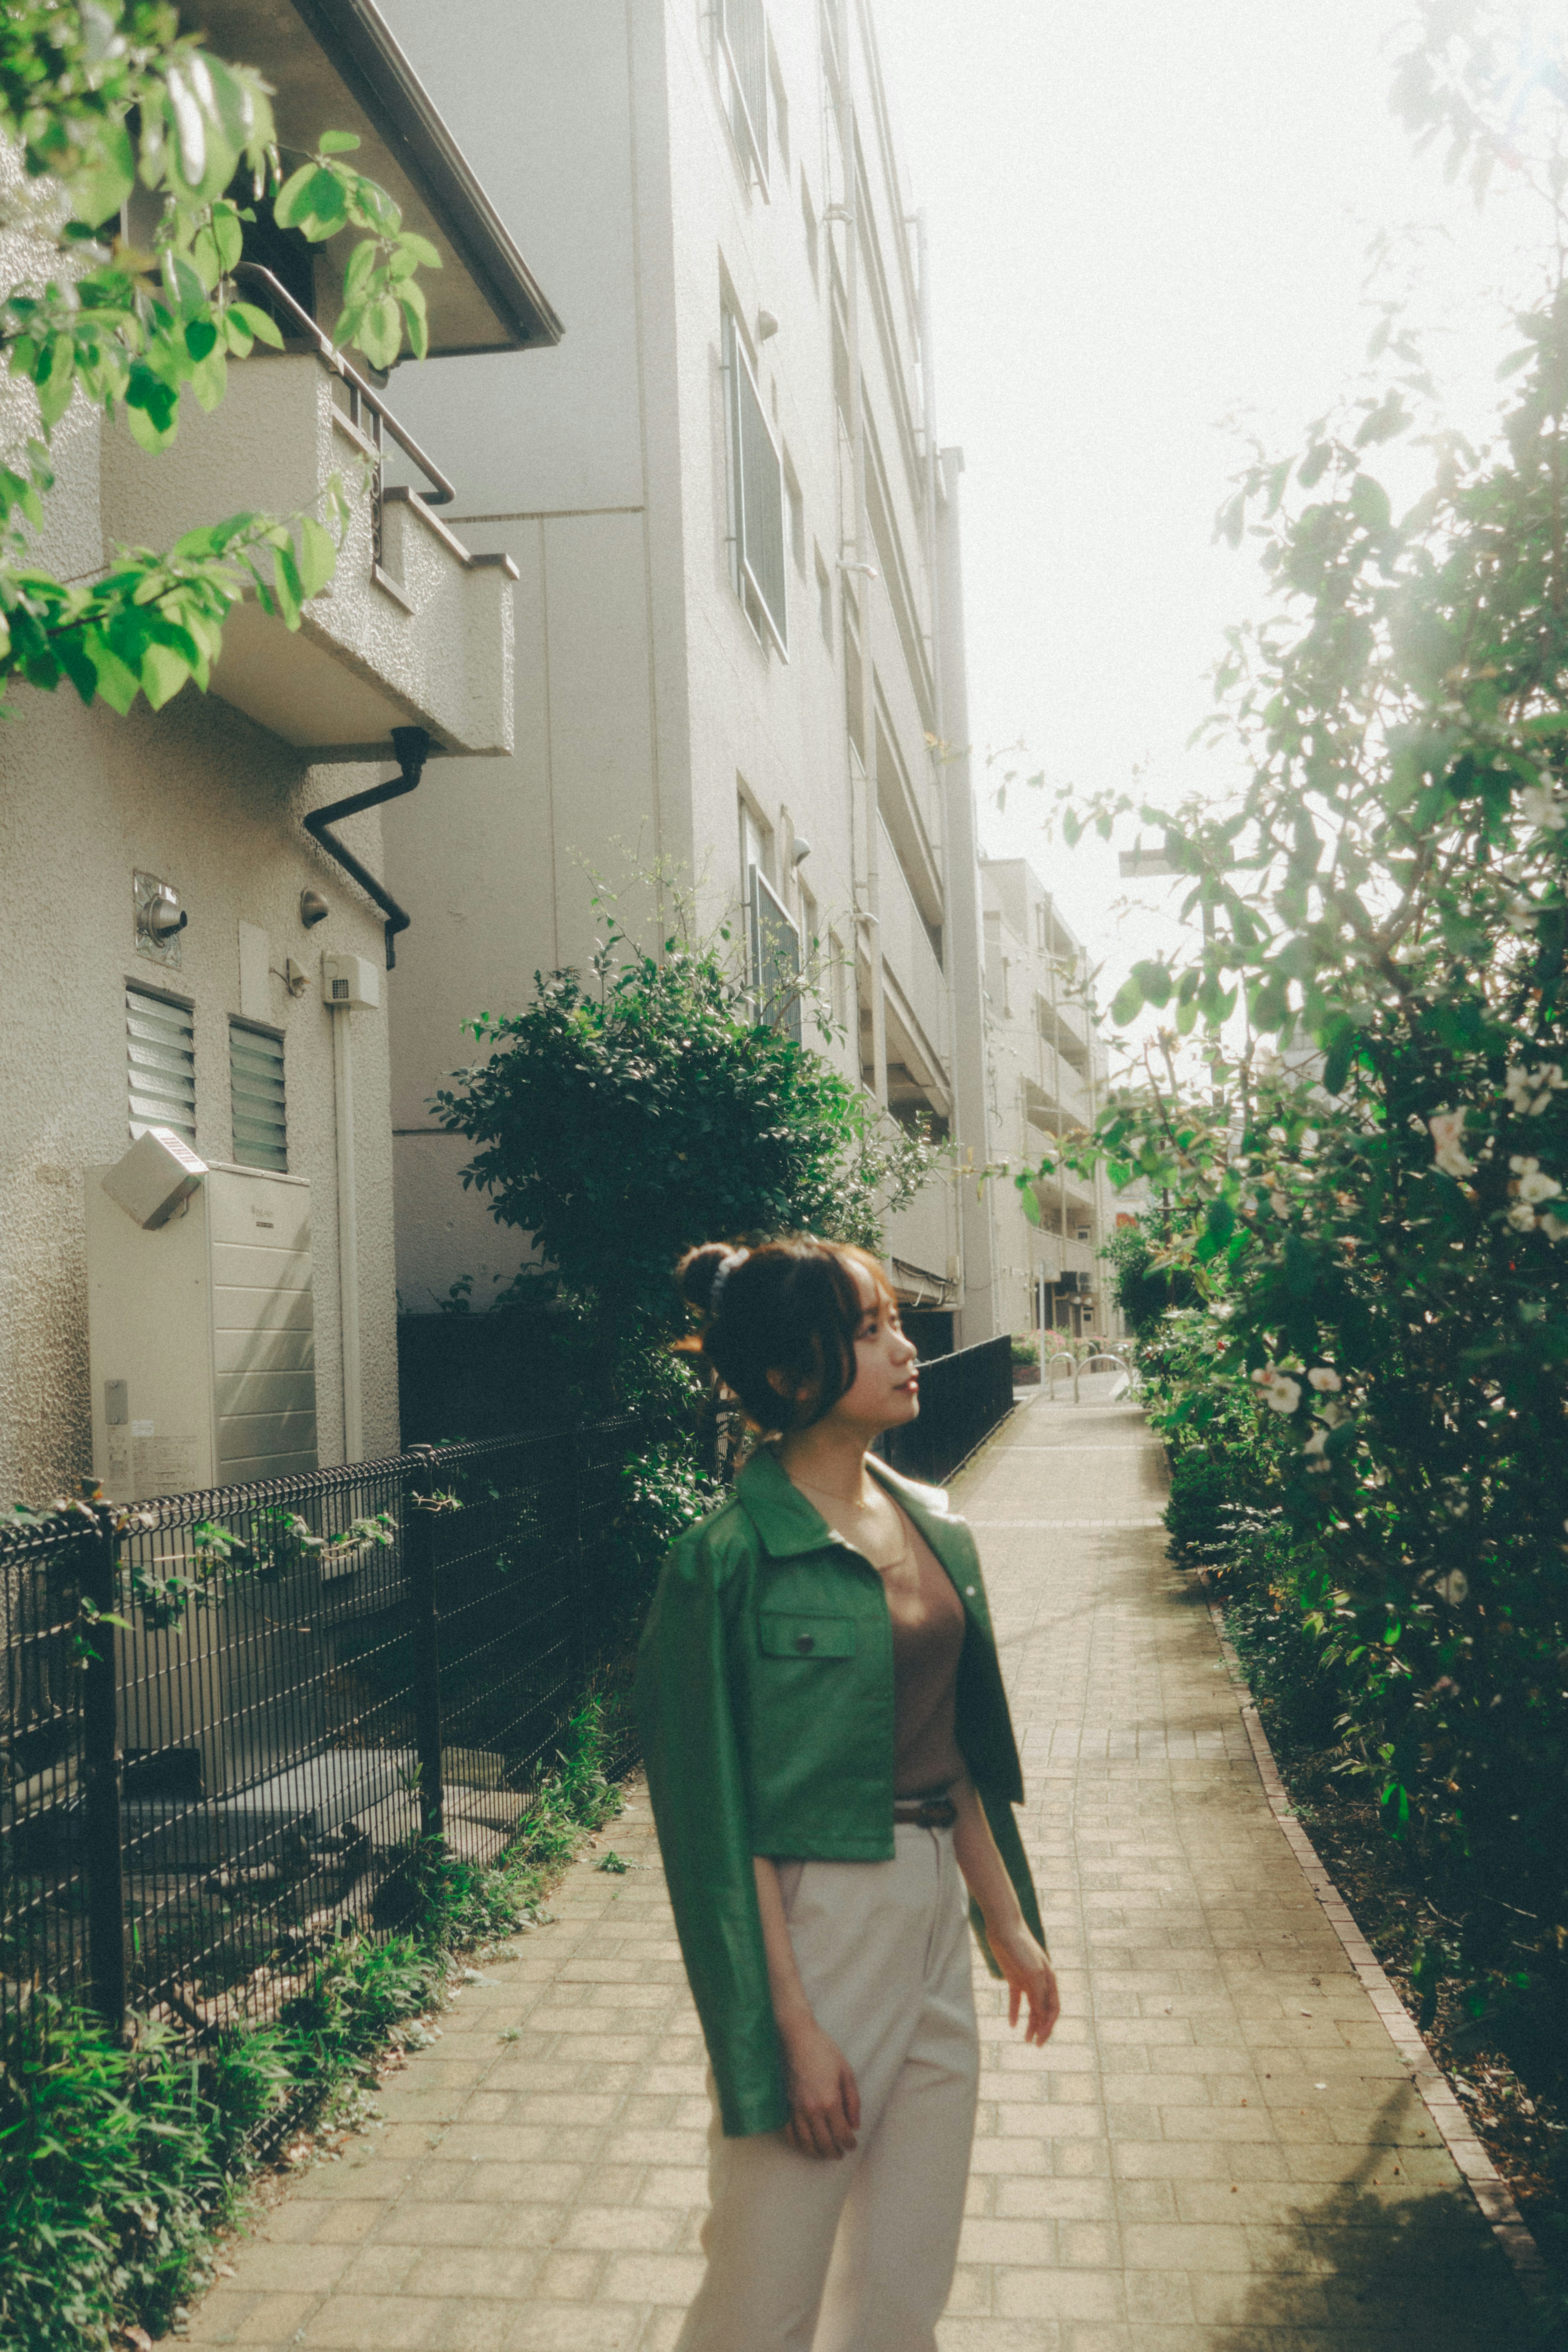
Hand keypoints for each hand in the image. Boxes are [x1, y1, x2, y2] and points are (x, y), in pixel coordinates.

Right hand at [778, 2014, 860, 2157]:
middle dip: (834, 2152)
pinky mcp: (783, 2106)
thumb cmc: (824, 2052)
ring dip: (817, 2152)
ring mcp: (795, 2109)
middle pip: (824, 2143)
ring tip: (825, 2153)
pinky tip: (805, 2145)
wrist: (797, 2038)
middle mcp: (812, 2109)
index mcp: (830, 2101)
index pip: (842, 2133)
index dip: (849, 2144)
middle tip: (840, 2154)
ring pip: (806, 2142)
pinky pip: (789, 2133)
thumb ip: (853, 2101)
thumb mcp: (846, 2073)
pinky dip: (798, 2144)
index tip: (852, 2146)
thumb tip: (855, 2125)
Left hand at [987, 1918, 1059, 2046]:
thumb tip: (1042, 2015)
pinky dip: (1015, 2012)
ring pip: (1031, 2007)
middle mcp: (1041, 1981)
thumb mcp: (1032, 1972)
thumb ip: (1038, 1993)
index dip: (1048, 2026)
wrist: (1004, 1927)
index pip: (1053, 2009)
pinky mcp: (1014, 1977)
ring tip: (1025, 2038)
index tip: (1040, 2041)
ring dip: (1030, 2023)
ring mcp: (1027, 1979)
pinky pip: (1017, 1999)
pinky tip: (1011, 2024)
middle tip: (1035, 2044)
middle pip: (1044, 2010)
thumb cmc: (1021, 1947)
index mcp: (1049, 1980)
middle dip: (1041, 2028)